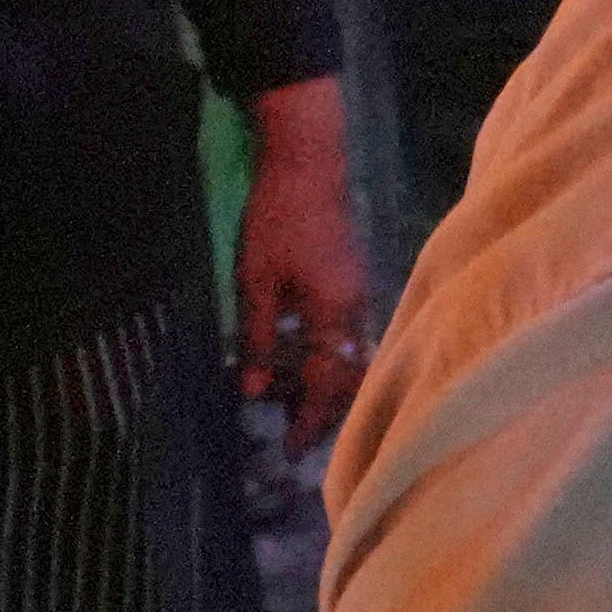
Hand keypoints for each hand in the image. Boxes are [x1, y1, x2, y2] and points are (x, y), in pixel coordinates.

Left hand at [233, 82, 370, 431]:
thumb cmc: (276, 219)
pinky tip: (298, 359)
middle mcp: (355, 310)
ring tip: (287, 398)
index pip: (326, 383)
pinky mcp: (351, 281)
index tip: (290, 450)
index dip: (310, 420)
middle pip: (347, 376)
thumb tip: (254, 392)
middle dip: (323, 409)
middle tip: (290, 431)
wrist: (308, 162)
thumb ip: (258, 339)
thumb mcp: (255, 281)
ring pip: (348, 356)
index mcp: (333, 313)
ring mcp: (358, 293)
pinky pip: (345, 335)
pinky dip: (325, 357)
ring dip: (323, 383)